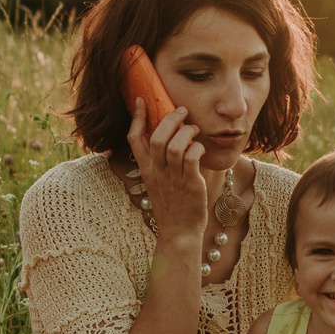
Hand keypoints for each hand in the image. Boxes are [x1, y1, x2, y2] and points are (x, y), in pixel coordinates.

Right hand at [126, 96, 208, 242]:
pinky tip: (200, 148)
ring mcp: (173, 178)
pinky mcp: (190, 184)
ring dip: (186, 132)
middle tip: (181, 111)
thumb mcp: (159, 182)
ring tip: (194, 129)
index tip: (140, 101)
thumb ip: (160, 161)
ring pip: (175, 145)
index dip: (136, 117)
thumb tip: (170, 137)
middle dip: (169, 119)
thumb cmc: (172, 205)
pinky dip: (197, 147)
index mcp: (147, 170)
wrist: (179, 232)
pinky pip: (191, 157)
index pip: (134, 139)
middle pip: (157, 137)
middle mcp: (157, 172)